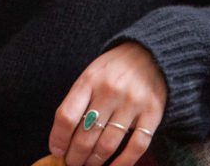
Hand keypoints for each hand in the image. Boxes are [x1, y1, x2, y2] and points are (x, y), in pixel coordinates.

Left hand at [48, 42, 166, 165]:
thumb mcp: (90, 75)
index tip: (56, 151)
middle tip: (71, 163)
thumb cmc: (113, 70)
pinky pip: (136, 147)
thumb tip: (61, 140)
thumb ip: (77, 103)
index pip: (67, 116)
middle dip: (74, 157)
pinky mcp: (152, 113)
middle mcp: (111, 91)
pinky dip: (122, 163)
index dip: (58, 139)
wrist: (149, 54)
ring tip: (88, 165)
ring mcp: (133, 103)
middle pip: (86, 136)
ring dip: (94, 162)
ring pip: (107, 145)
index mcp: (90, 79)